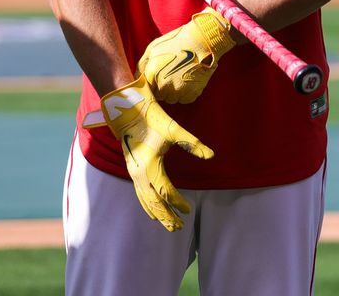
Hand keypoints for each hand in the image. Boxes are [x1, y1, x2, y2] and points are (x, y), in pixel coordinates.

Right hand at [100, 75, 213, 230]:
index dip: (178, 202)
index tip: (189, 209)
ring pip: (144, 200)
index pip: (165, 191)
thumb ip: (192, 143)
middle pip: (153, 202)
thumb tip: (211, 156)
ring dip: (156, 214)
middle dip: (166, 216)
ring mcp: (133, 172)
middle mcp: (138, 173)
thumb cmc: (152, 119)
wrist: (127, 110)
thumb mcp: (174, 130)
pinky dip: (147, 205)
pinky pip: (139, 193)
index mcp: (149, 165)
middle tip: (179, 228)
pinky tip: (152, 212)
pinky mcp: (131, 170)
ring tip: (169, 225)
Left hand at [139, 8, 235, 102]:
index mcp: (151, 74)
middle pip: (158, 96)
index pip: (145, 90)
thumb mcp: (153, 48)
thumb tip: (136, 78)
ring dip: (173, 91)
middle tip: (170, 74)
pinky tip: (188, 78)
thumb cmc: (176, 41)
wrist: (202, 40)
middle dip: (161, 87)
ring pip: (171, 99)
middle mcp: (163, 86)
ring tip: (180, 75)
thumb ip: (141, 65)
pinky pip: (184, 99)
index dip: (150, 84)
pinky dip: (186, 92)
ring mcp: (179, 91)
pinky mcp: (192, 94)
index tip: (156, 78)